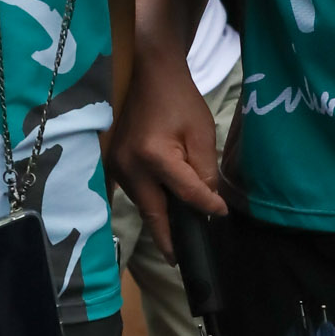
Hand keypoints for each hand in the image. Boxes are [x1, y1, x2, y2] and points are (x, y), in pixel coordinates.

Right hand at [114, 49, 228, 252]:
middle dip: (167, 238)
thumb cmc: (180, 101)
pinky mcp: (114, 163)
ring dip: (160, 218)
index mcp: (154, 157)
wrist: (150, 74)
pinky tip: (164, 210)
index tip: (220, 215)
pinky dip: (151, 202)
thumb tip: (206, 204)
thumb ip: (204, 172)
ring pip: (143, 203)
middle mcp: (129, 167)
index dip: (207, 207)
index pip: (186, 194)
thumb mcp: (201, 135)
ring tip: (178, 236)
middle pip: (152, 212)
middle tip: (180, 261)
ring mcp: (117, 166)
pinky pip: (136, 191)